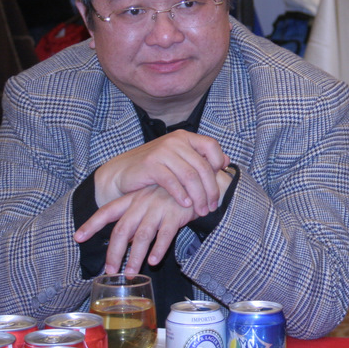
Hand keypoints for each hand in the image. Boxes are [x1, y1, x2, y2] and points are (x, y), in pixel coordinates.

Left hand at [74, 167, 233, 273]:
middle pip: (121, 230)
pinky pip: (164, 235)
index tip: (78, 237)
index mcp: (134, 198)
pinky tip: (154, 261)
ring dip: (134, 257)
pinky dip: (158, 249)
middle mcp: (143, 202)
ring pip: (141, 236)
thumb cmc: (175, 195)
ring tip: (130, 273)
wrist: (201, 182)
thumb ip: (138, 220)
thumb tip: (127, 242)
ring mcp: (159, 208)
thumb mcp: (152, 202)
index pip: (107, 211)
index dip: (92, 224)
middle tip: (110, 270)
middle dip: (113, 252)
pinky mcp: (175, 214)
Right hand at [93, 130, 229, 212]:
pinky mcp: (150, 164)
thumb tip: (227, 160)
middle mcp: (175, 141)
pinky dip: (181, 195)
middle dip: (210, 189)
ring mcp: (162, 151)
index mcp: (184, 137)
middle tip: (212, 206)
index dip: (219, 163)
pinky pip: (172, 182)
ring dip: (198, 196)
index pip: (211, 145)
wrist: (121, 172)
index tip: (220, 182)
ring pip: (190, 176)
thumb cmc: (154, 168)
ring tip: (201, 210)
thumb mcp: (178, 160)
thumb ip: (200, 158)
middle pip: (202, 166)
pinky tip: (185, 205)